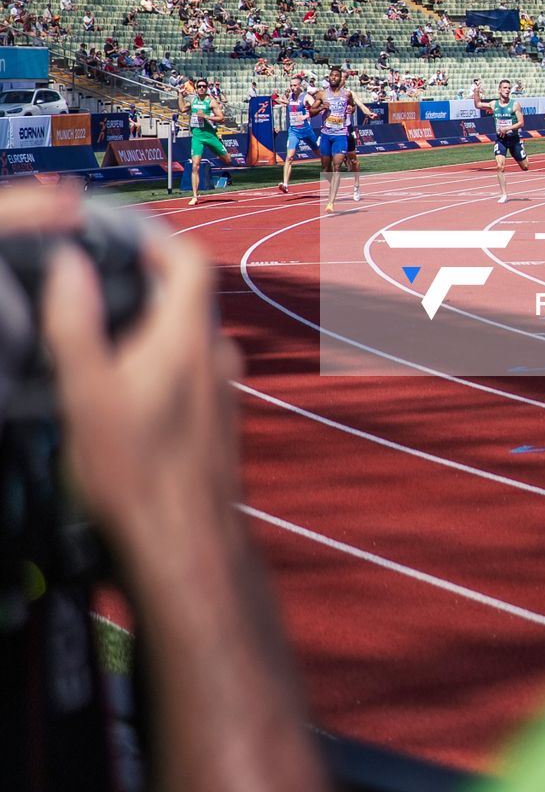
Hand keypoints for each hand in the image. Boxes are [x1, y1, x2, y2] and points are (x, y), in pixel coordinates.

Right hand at [42, 204, 241, 576]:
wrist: (186, 550)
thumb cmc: (135, 471)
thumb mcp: (87, 394)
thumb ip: (77, 323)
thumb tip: (71, 260)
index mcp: (189, 335)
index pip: (190, 259)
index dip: (156, 243)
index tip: (117, 246)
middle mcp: (217, 354)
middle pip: (187, 300)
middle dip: (142, 293)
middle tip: (94, 304)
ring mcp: (224, 391)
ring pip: (188, 342)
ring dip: (151, 338)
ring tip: (103, 356)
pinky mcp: (220, 425)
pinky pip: (193, 377)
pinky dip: (163, 372)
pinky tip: (129, 403)